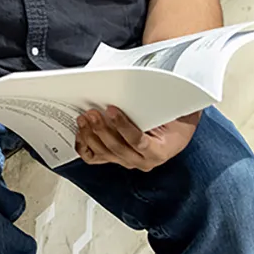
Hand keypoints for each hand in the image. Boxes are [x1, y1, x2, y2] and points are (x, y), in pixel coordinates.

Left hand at [76, 107, 199, 170]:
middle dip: (102, 129)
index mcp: (159, 151)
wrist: (173, 130)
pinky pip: (95, 157)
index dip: (123, 126)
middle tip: (91, 113)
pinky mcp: (113, 158)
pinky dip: (84, 145)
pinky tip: (80, 133)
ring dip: (90, 135)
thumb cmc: (171, 120)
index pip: (139, 142)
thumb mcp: (169, 113)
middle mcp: (143, 161)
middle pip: (118, 148)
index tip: (111, 109)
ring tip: (83, 118)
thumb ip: (154, 107)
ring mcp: (126, 161)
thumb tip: (135, 92)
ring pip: (104, 153)